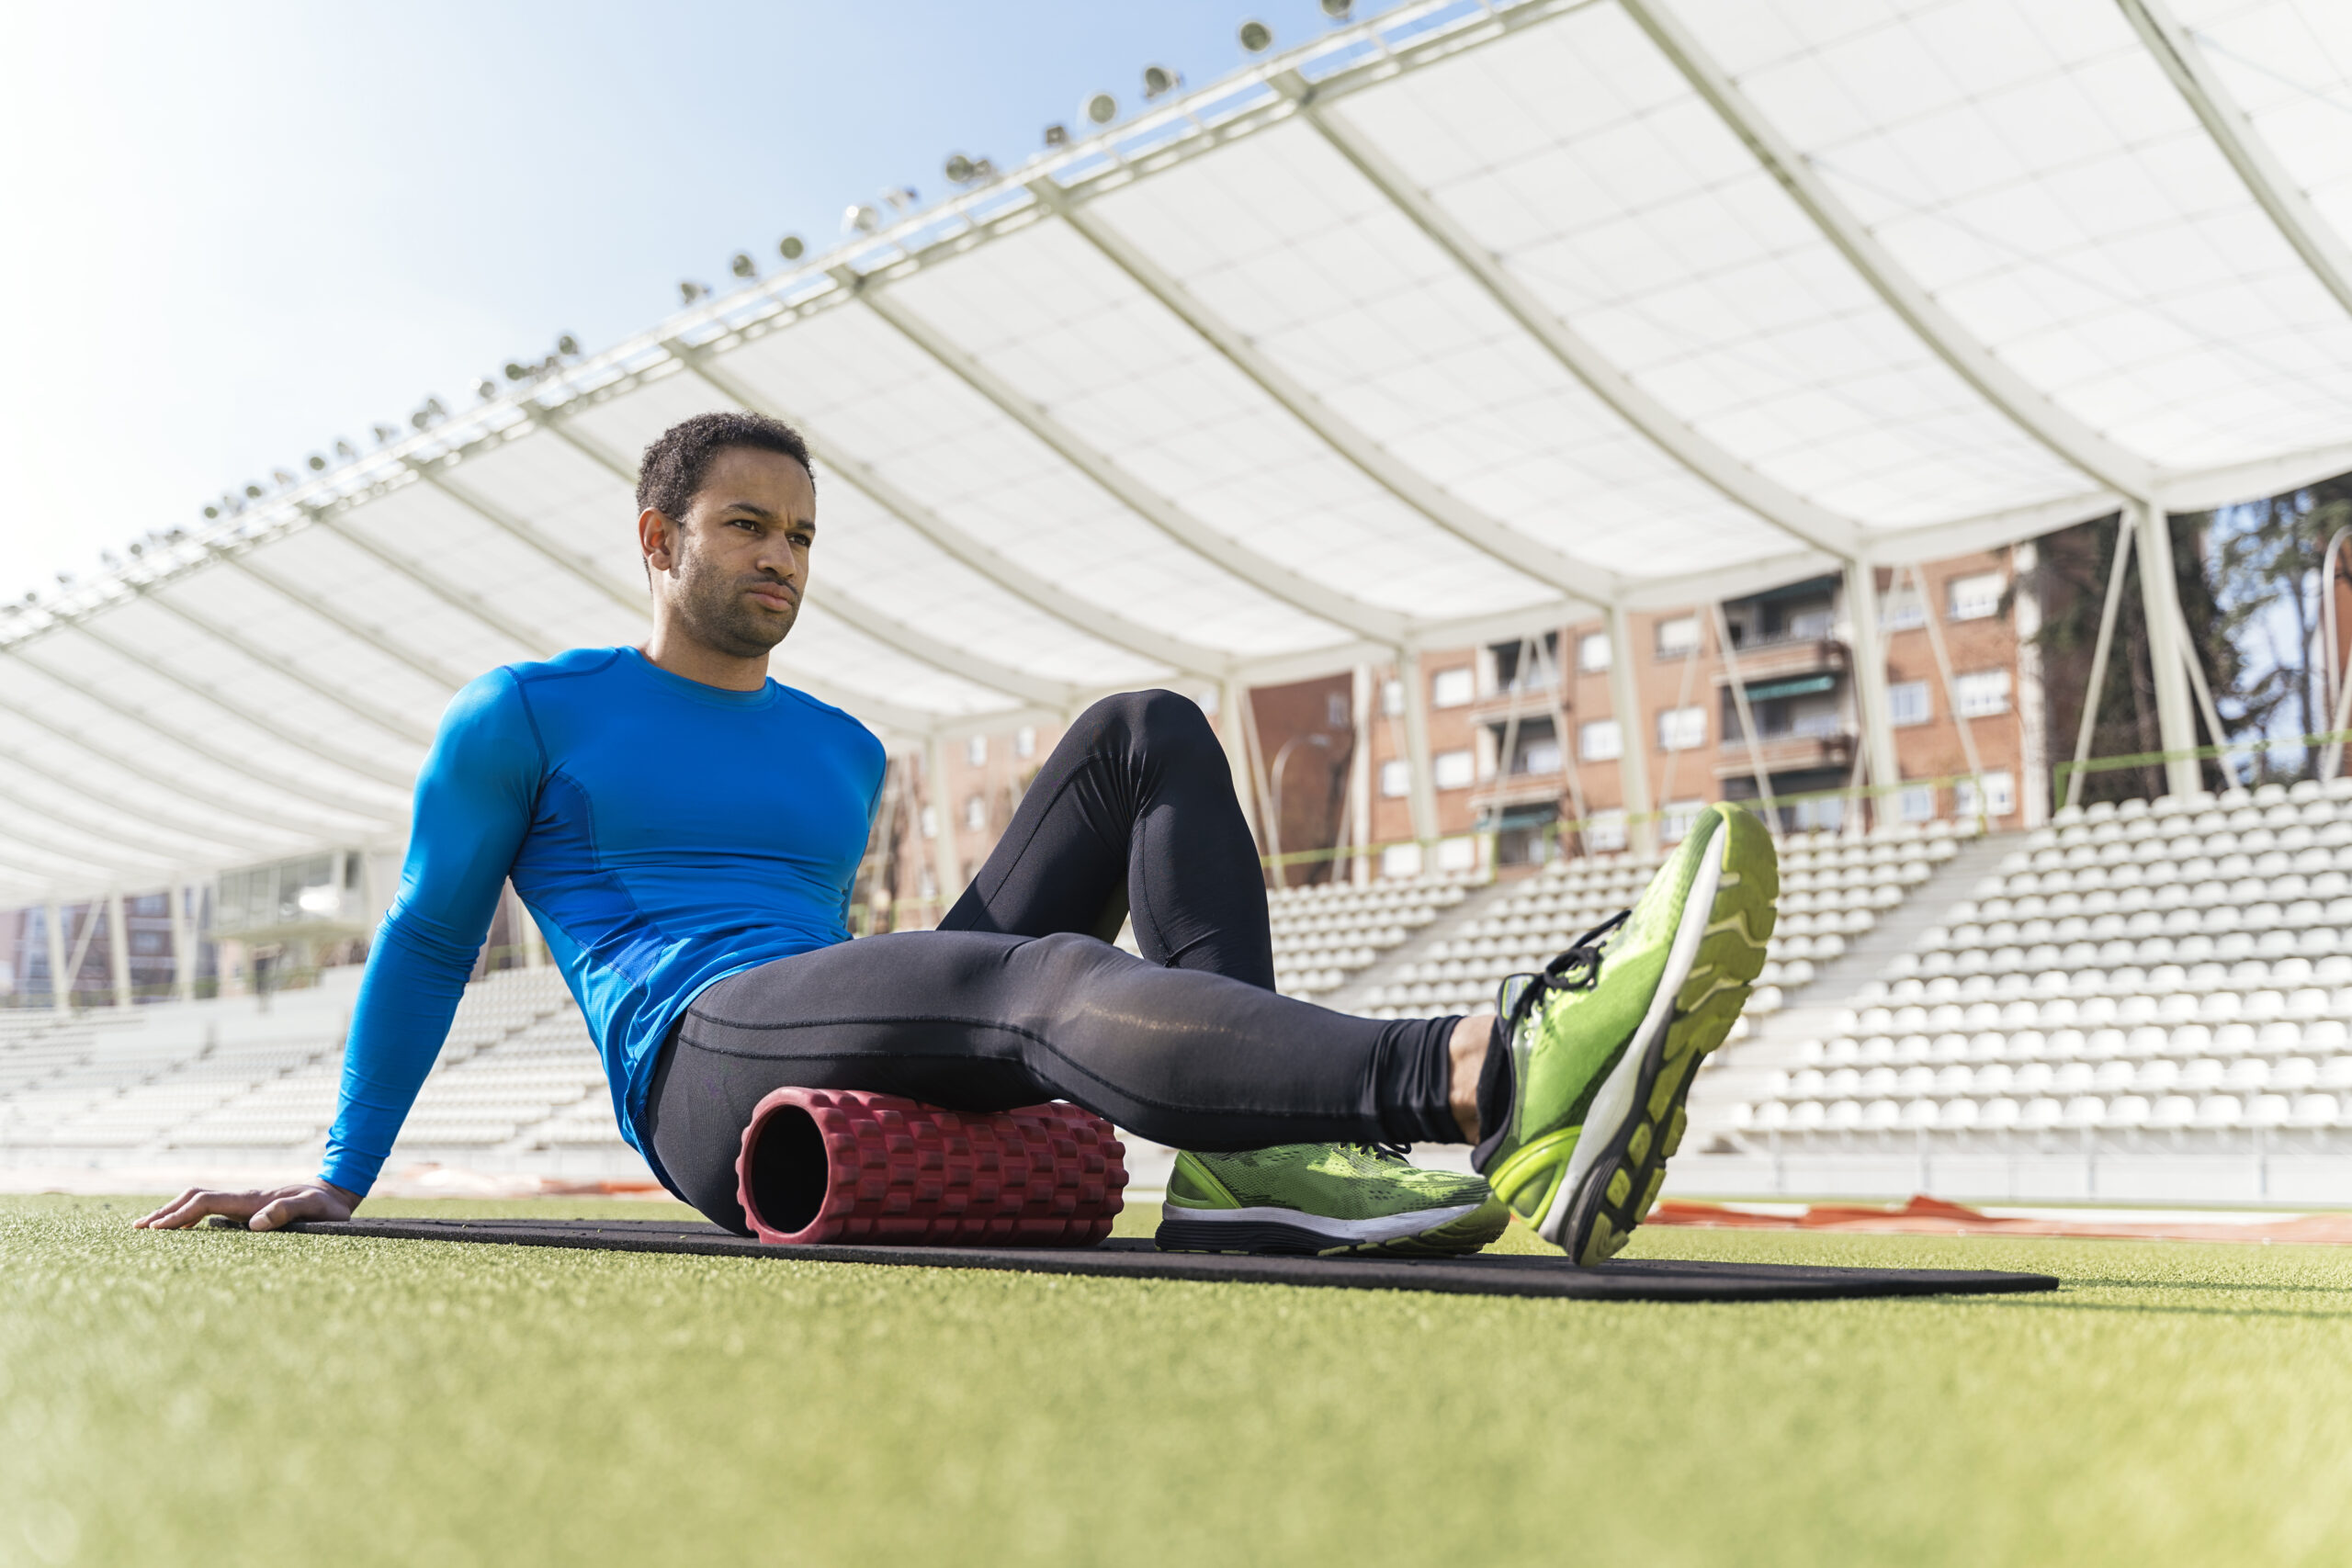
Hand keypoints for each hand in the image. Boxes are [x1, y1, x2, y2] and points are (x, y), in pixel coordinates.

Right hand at [135, 1180, 359, 1231]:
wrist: (335, 1193)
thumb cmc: (326, 1206)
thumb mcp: (313, 1210)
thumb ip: (287, 1212)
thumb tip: (255, 1225)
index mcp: (250, 1200)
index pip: (204, 1203)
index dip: (179, 1216)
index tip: (155, 1230)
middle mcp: (241, 1197)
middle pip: (193, 1197)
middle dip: (165, 1212)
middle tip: (137, 1230)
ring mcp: (241, 1201)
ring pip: (198, 1200)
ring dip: (173, 1211)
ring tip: (148, 1228)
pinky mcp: (245, 1208)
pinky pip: (209, 1208)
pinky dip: (188, 1215)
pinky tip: (181, 1228)